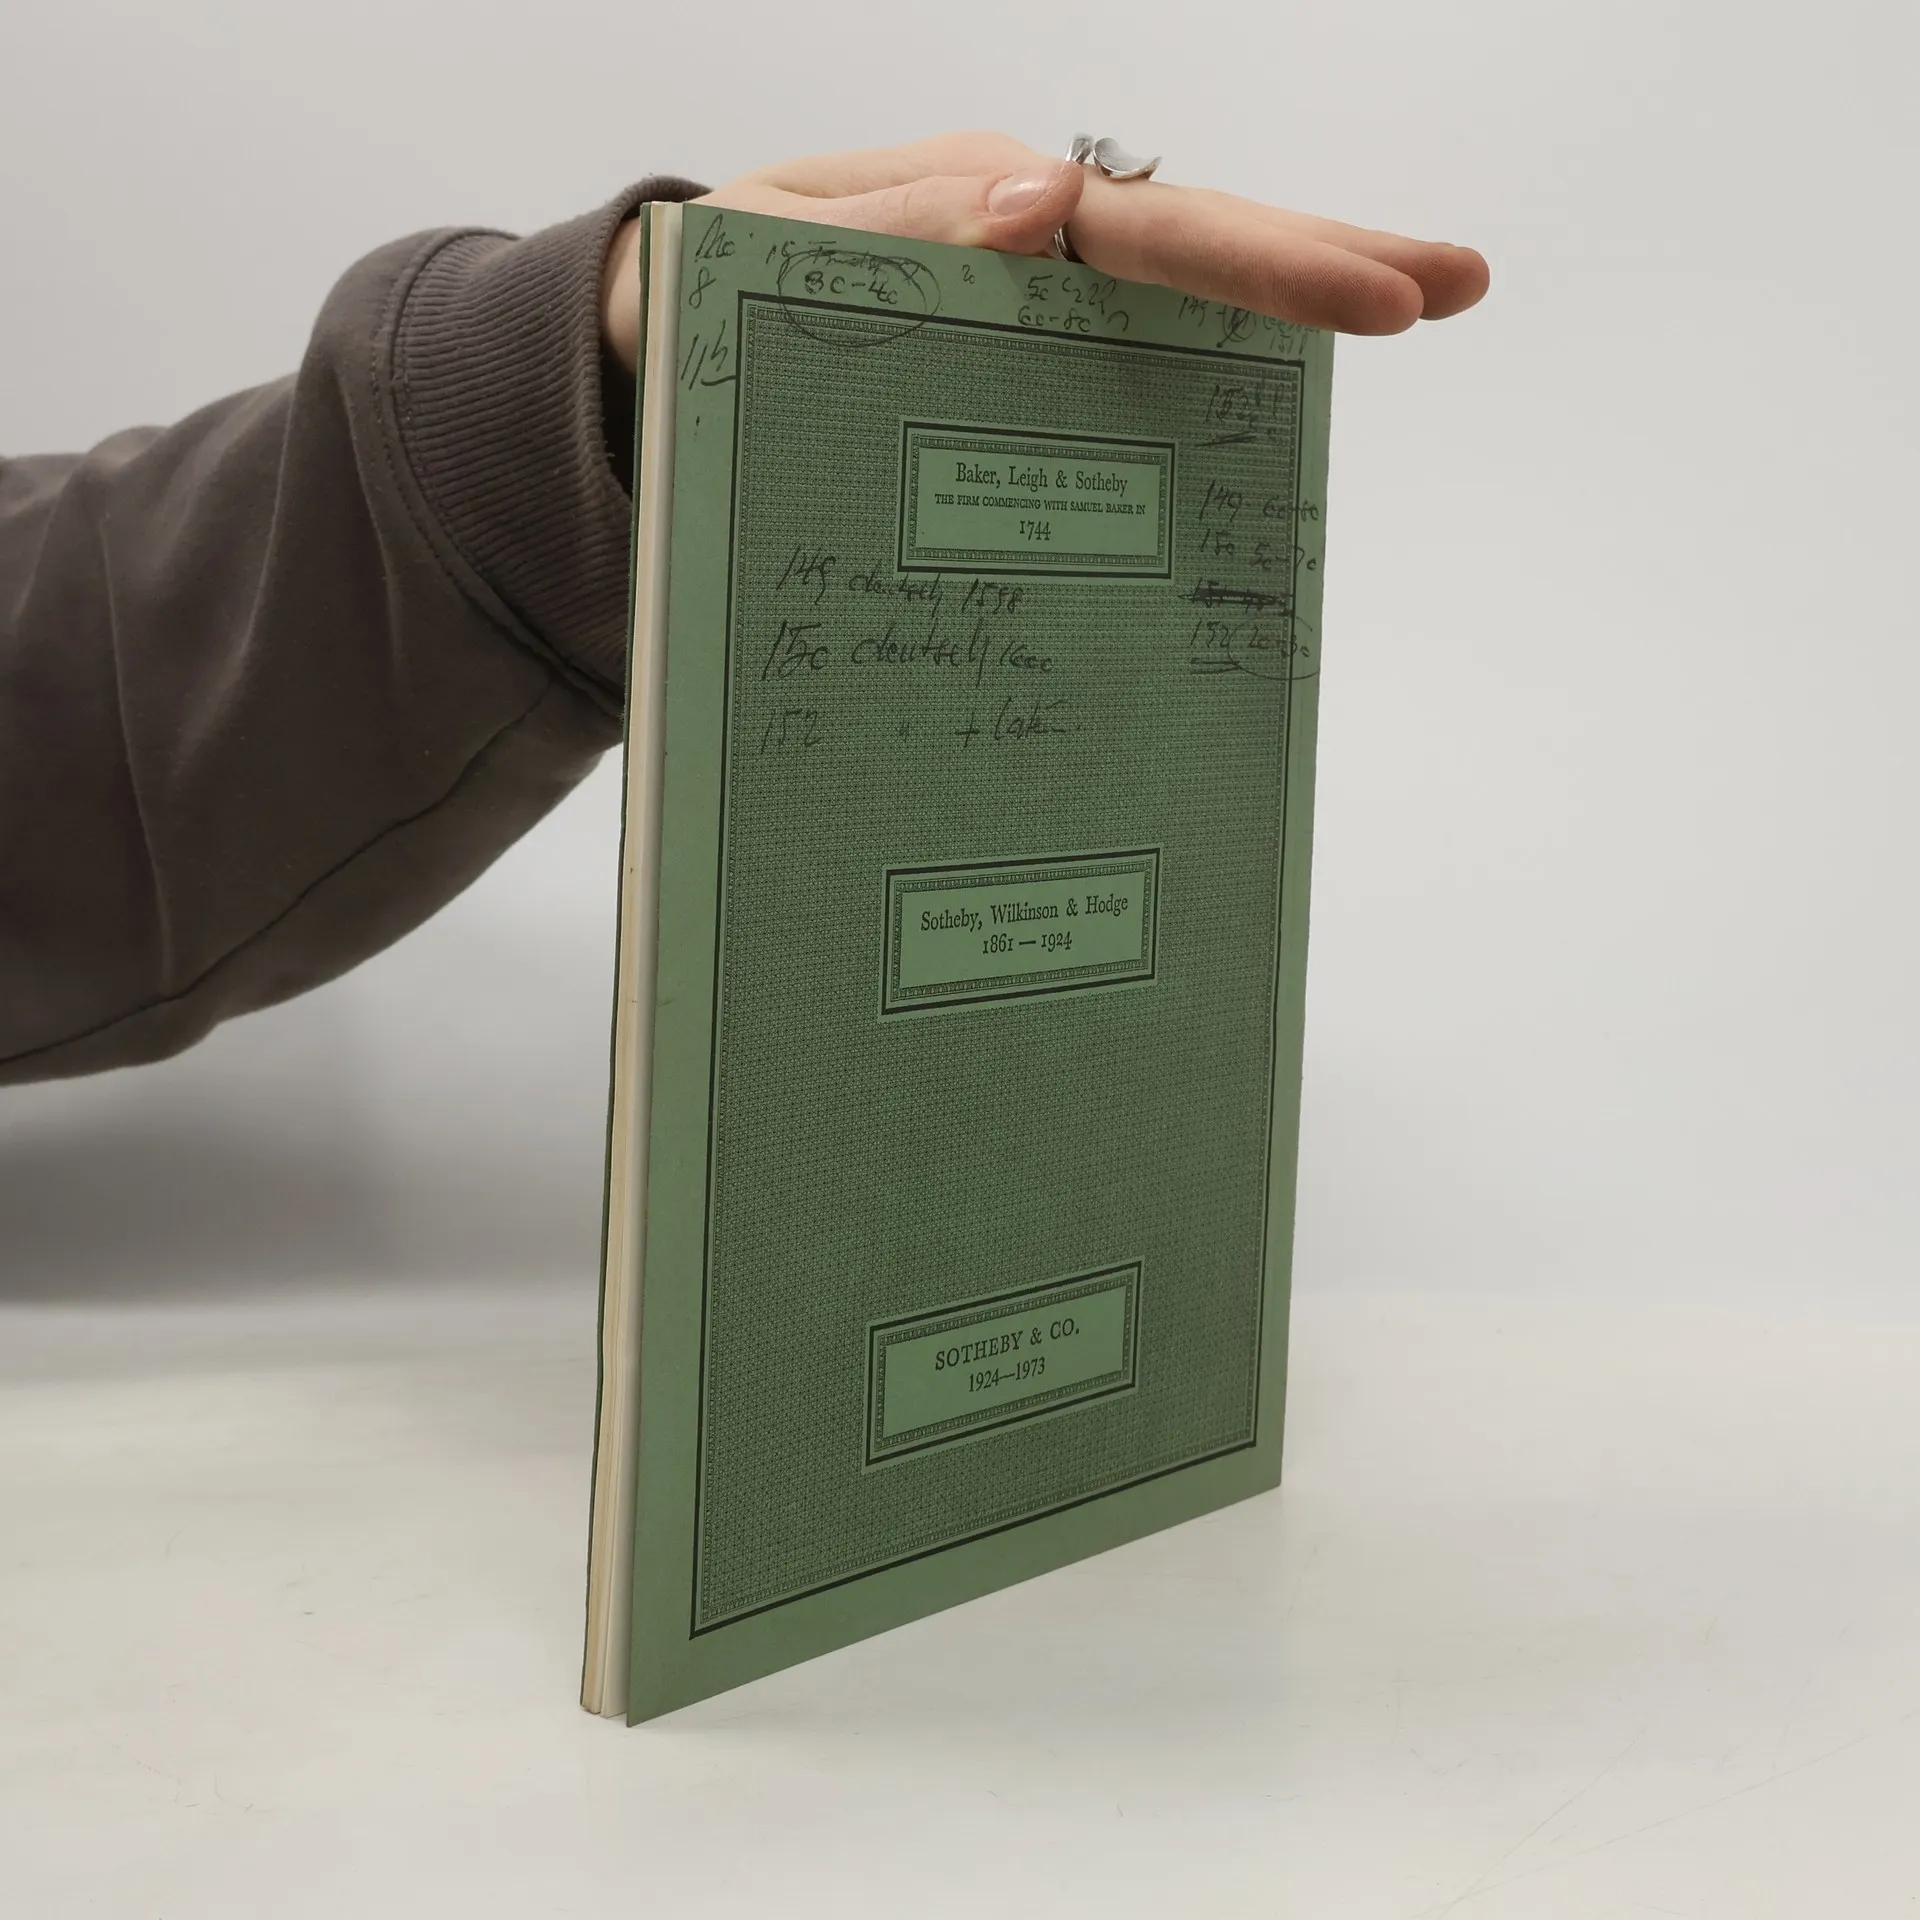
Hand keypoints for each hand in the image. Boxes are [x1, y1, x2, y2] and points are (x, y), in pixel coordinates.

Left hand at [602, 131, 1487, 374]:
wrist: (641, 359)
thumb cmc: (695, 297)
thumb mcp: (770, 248)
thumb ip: (900, 222)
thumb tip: (1043, 203)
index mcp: (971, 202)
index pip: (1138, 225)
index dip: (1259, 257)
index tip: (1374, 292)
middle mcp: (1015, 248)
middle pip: (1187, 248)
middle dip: (1319, 260)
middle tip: (1453, 284)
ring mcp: (1016, 312)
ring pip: (1164, 307)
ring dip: (1280, 314)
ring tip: (1404, 309)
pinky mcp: (1000, 375)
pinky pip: (1106, 379)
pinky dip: (1189, 388)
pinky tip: (1262, 410)